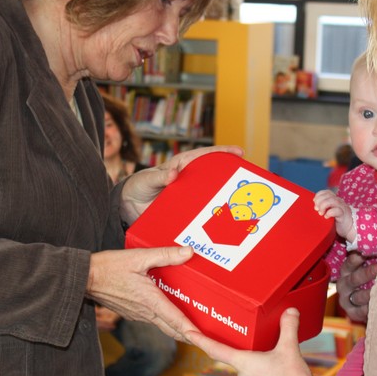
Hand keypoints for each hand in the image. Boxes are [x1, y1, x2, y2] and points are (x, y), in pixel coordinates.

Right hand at [87, 245, 196, 339]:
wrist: (84, 278)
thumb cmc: (108, 267)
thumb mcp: (139, 257)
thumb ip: (165, 255)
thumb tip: (188, 252)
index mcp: (150, 301)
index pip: (176, 321)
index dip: (193, 332)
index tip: (206, 341)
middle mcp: (146, 312)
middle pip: (173, 330)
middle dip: (192, 337)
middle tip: (209, 341)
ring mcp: (138, 315)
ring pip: (164, 326)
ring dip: (179, 329)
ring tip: (197, 330)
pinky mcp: (131, 312)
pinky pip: (153, 320)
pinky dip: (166, 321)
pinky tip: (171, 314)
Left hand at [120, 145, 242, 225]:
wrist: (127, 208)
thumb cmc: (138, 186)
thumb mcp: (147, 179)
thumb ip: (159, 176)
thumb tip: (173, 173)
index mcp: (182, 167)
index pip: (205, 156)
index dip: (222, 152)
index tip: (239, 152)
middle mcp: (190, 181)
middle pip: (214, 176)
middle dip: (231, 176)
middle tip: (248, 180)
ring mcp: (189, 197)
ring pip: (211, 195)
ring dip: (225, 199)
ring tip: (243, 203)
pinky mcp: (186, 212)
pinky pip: (202, 213)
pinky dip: (212, 217)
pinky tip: (223, 224)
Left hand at [187, 308, 334, 375]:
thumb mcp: (290, 349)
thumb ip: (288, 327)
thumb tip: (290, 311)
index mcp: (243, 363)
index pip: (215, 349)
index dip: (200, 340)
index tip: (187, 332)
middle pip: (236, 357)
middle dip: (243, 348)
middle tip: (251, 337)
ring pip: (250, 369)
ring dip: (257, 361)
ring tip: (274, 354)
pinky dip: (266, 373)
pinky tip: (280, 370)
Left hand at [313, 189, 353, 240]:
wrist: (349, 229)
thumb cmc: (336, 221)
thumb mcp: (329, 212)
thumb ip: (323, 208)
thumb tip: (312, 208)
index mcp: (334, 200)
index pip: (326, 192)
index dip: (319, 195)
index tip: (314, 202)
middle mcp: (338, 202)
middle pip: (328, 195)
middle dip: (319, 200)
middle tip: (316, 209)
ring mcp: (342, 207)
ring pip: (333, 201)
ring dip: (323, 206)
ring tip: (320, 213)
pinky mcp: (343, 215)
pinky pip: (337, 211)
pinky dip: (329, 213)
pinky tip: (326, 217)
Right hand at [335, 251, 376, 322]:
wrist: (373, 301)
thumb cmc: (374, 277)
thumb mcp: (371, 263)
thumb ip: (371, 253)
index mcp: (347, 271)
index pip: (349, 263)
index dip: (356, 259)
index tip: (364, 253)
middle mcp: (344, 285)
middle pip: (353, 279)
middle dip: (366, 274)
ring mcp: (347, 300)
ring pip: (357, 296)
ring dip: (369, 293)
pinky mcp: (352, 313)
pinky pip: (360, 311)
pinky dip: (370, 308)